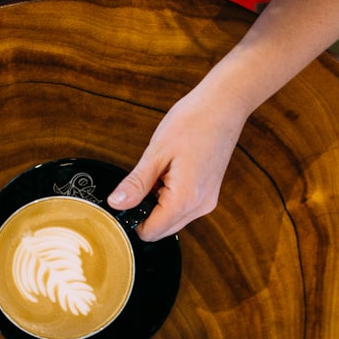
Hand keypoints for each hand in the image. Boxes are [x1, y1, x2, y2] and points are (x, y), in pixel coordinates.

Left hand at [107, 87, 250, 240]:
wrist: (223, 106)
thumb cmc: (192, 122)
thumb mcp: (156, 152)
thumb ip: (136, 184)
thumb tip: (116, 204)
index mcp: (186, 199)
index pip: (150, 231)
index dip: (131, 219)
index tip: (124, 200)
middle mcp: (200, 207)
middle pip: (162, 230)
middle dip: (145, 213)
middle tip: (141, 182)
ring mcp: (207, 202)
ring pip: (172, 220)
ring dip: (157, 206)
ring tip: (159, 174)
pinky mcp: (209, 195)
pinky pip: (183, 209)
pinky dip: (170, 199)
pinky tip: (170, 174)